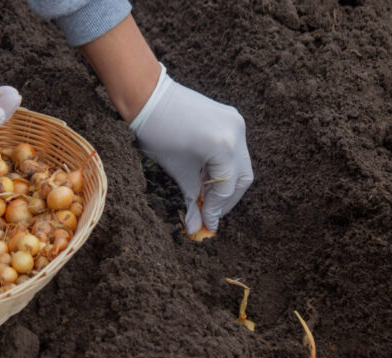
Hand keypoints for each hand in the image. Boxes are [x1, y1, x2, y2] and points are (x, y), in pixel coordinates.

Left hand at [131, 64, 252, 233]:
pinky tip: (206, 176)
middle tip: (210, 214)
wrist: (149, 96)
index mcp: (224, 146)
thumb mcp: (176, 170)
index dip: (216, 209)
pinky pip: (235, 149)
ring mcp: (237, 122)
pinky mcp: (232, 117)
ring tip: (205, 195)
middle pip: (242, 177)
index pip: (227, 187)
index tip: (206, 225)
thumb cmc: (157, 132)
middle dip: (227, 199)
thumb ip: (191, 199)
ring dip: (226, 183)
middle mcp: (236, 133)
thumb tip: (195, 227)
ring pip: (241, 164)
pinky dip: (224, 165)